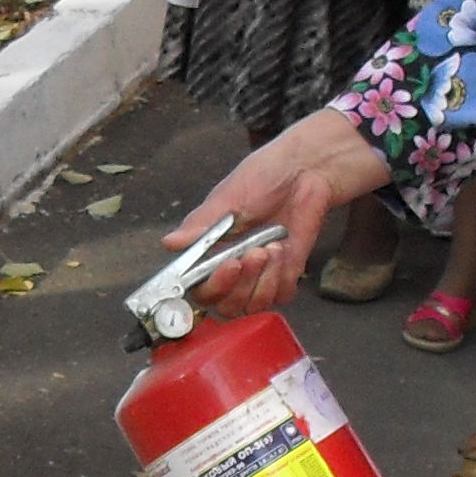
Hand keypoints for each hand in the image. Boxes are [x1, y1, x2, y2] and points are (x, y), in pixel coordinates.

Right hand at [159, 110, 395, 312]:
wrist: (306, 170)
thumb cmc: (264, 177)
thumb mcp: (229, 198)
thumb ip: (201, 226)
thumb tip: (170, 242)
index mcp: (208, 253)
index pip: (200, 290)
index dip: (212, 286)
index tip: (228, 265)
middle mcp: (230, 271)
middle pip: (225, 306)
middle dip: (241, 284)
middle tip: (252, 254)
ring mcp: (258, 276)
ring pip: (252, 305)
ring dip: (262, 279)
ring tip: (271, 246)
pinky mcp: (284, 276)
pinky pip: (280, 296)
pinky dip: (282, 275)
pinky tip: (283, 248)